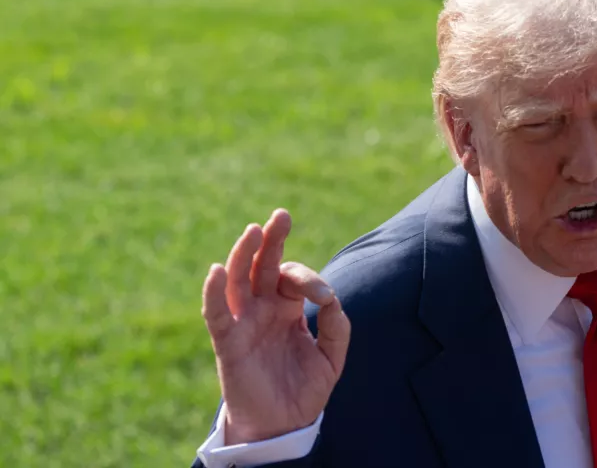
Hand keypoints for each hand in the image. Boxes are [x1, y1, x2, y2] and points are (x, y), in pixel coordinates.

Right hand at [201, 209, 350, 443]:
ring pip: (238, 279)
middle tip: (282, 215)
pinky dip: (213, 291)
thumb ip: (337, 328)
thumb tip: (330, 299)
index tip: (324, 297)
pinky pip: (216, 312)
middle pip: (263, 265)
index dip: (310, 279)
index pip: (294, 277)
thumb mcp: (332, 357)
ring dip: (244, 254)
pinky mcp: (228, 342)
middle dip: (272, 239)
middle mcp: (263, 309)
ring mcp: (244, 322)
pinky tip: (217, 270)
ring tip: (254, 230)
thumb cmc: (304, 390)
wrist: (283, 426)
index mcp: (287, 308)